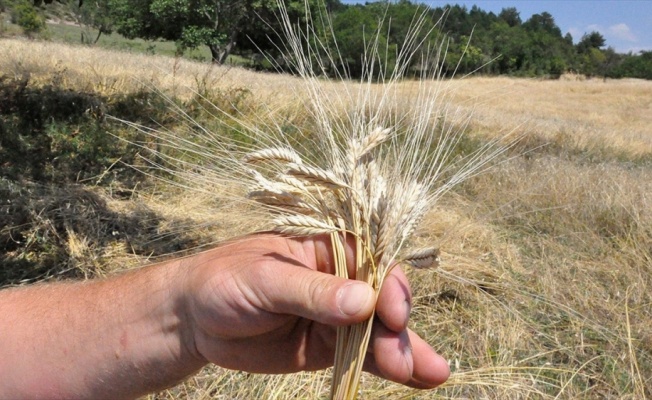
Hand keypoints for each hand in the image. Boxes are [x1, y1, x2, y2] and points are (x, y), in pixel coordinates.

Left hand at [182, 233, 449, 387]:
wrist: (195, 320)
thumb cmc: (225, 281)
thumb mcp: (265, 279)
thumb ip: (312, 291)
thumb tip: (363, 302)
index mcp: (327, 246)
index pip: (371, 260)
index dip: (388, 285)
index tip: (392, 313)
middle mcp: (340, 277)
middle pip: (382, 299)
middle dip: (397, 328)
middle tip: (404, 360)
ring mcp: (337, 314)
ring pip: (380, 331)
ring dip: (405, 352)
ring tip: (432, 375)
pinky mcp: (330, 345)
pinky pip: (365, 355)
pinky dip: (391, 367)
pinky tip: (421, 380)